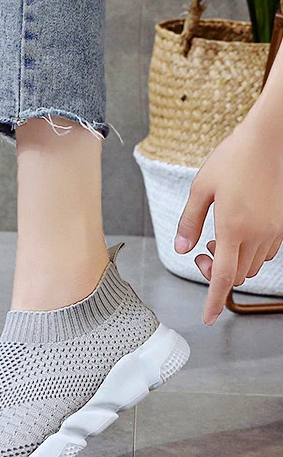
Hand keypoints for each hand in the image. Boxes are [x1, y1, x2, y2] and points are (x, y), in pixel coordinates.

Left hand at [174, 113, 282, 324]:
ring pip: (253, 265)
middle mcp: (258, 234)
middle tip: (201, 252)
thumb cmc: (234, 158)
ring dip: (233, 262)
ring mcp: (275, 230)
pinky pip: (267, 251)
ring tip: (218, 237)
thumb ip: (190, 221)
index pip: (222, 277)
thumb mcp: (202, 188)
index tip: (208, 317)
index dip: (214, 300)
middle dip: (216, 273)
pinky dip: (250, 251)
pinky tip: (238, 232)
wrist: (270, 139)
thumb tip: (182, 248)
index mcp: (233, 228)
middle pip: (237, 274)